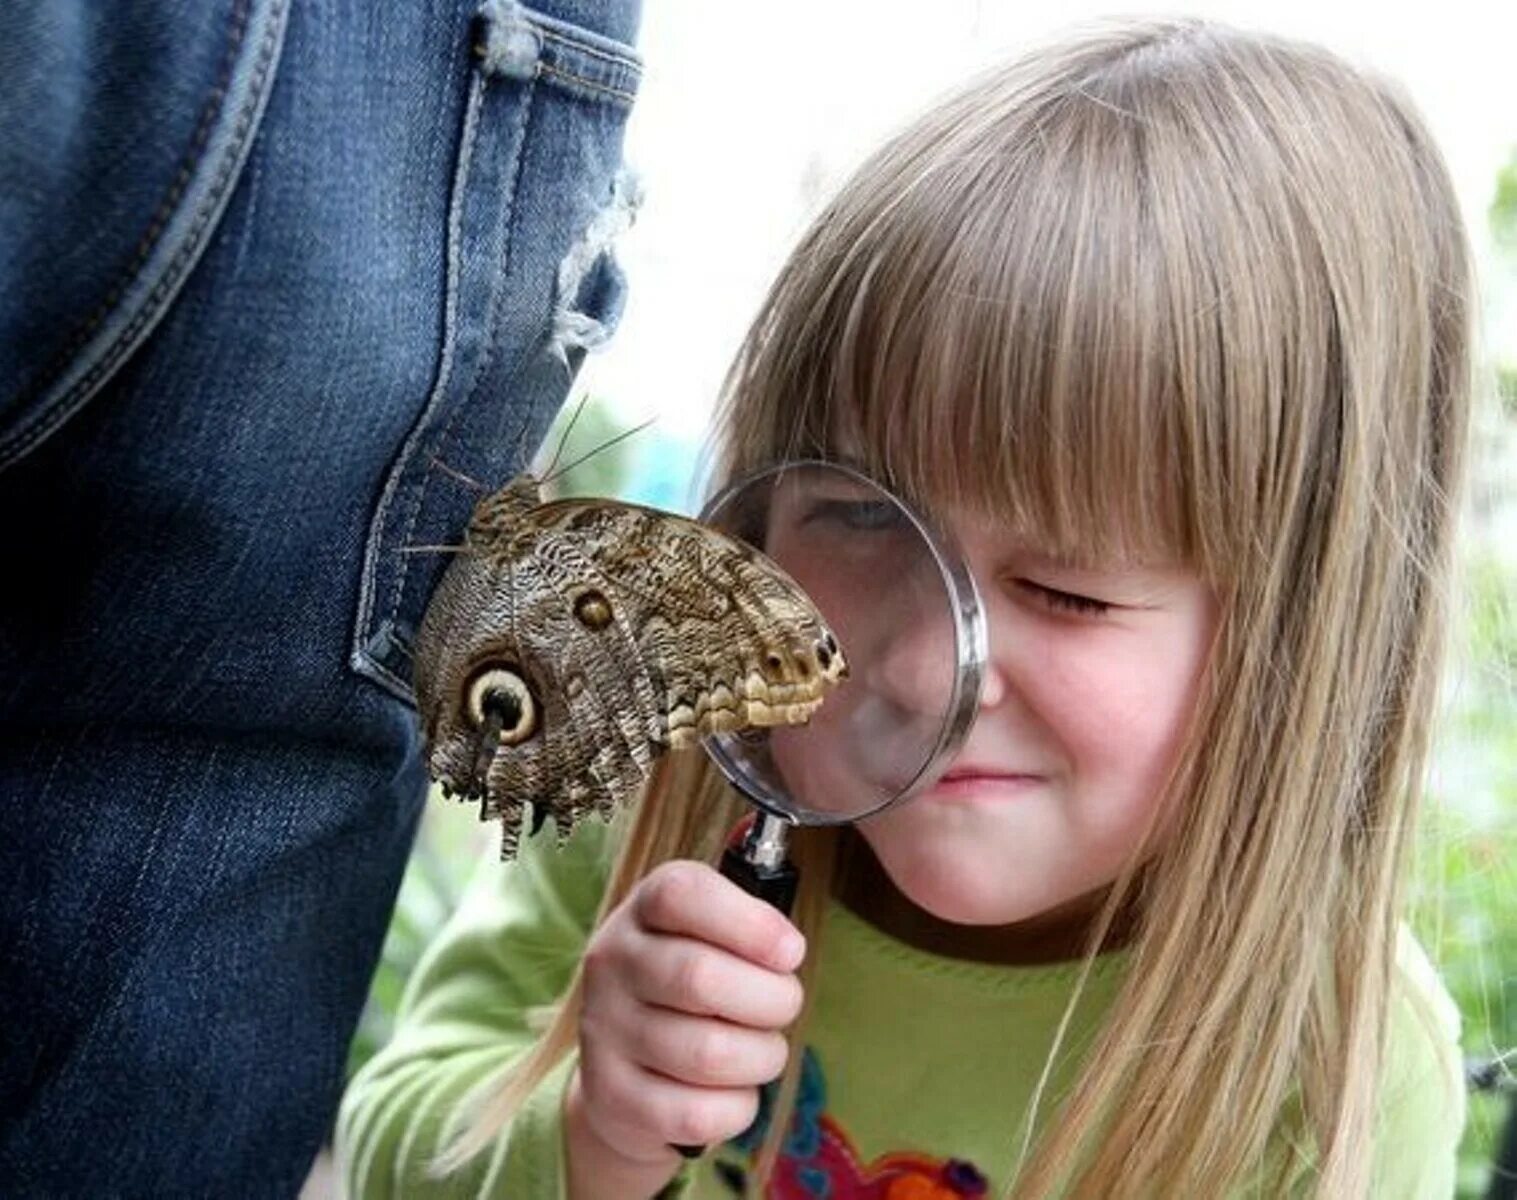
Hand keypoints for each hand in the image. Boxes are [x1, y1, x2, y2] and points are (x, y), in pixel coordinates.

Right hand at [565, 860, 805, 1191]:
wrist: (627, 1067)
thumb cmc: (693, 989)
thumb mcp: (710, 937)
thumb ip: (747, 927)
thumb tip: (785, 950)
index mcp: (643, 910)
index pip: (682, 894)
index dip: (750, 922)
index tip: (791, 952)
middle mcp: (613, 962)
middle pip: (701, 977)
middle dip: (771, 1000)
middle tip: (784, 1006)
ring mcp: (605, 1031)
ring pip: (709, 1053)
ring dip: (761, 1057)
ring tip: (760, 1051)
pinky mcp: (612, 1097)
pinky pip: (699, 1113)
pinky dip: (738, 1107)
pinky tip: (733, 1091)